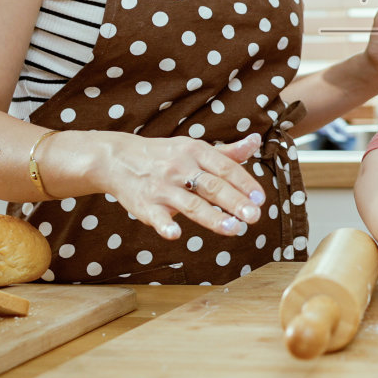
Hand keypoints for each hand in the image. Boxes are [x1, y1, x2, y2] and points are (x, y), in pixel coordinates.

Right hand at [96, 131, 266, 242]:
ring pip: (191, 204)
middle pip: (212, 186)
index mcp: (195, 152)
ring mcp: (162, 187)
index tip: (260, 199)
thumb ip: (227, 152)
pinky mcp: (145, 205)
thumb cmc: (164, 155)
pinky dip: (165, 225)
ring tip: (234, 229)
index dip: (244, 183)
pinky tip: (175, 235)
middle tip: (254, 217)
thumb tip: (256, 142)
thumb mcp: (194, 148)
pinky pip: (157, 216)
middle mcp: (180, 168)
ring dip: (212, 217)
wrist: (117, 158)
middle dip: (235, 201)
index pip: (226, 168)